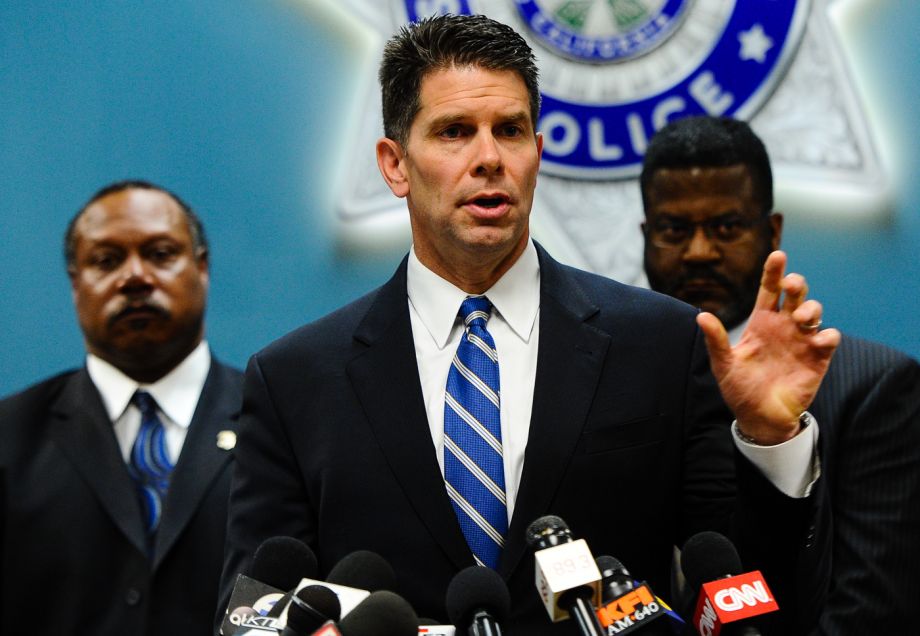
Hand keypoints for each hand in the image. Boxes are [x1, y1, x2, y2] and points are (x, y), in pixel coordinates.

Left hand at [697, 251, 839, 444]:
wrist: (759, 417)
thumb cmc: (739, 388)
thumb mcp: (723, 363)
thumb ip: (716, 339)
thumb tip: (701, 316)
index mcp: (761, 322)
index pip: (769, 289)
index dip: (774, 271)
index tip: (778, 255)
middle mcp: (783, 326)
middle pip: (795, 294)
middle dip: (797, 283)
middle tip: (791, 285)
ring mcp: (801, 340)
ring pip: (814, 311)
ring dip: (811, 308)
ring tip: (800, 318)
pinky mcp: (817, 357)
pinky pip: (829, 337)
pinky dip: (828, 334)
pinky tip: (818, 338)